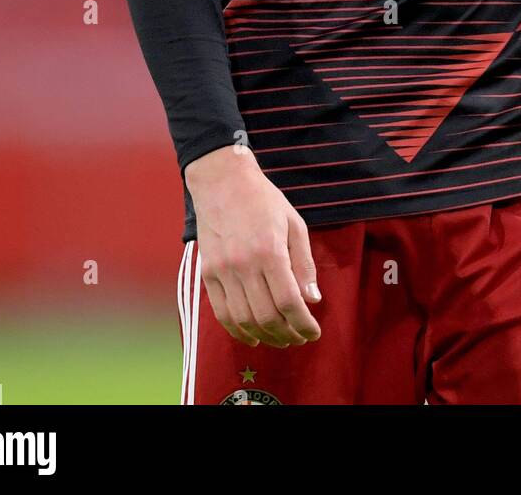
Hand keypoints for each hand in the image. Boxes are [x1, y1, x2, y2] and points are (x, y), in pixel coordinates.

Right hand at [185, 144, 322, 348]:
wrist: (222, 180)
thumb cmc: (263, 199)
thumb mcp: (294, 223)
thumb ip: (304, 263)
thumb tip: (313, 299)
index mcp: (270, 251)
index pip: (289, 301)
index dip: (303, 324)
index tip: (313, 333)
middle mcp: (244, 264)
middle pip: (267, 316)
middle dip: (287, 334)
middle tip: (299, 338)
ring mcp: (223, 271)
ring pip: (244, 320)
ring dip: (265, 337)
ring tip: (280, 339)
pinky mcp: (207, 273)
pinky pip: (222, 313)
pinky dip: (237, 330)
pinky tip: (252, 336)